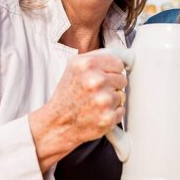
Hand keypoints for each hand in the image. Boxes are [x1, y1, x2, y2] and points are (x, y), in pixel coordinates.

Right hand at [29, 50, 127, 171]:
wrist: (56, 124)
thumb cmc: (66, 95)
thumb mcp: (74, 67)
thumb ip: (97, 57)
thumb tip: (123, 55)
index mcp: (87, 64)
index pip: (118, 63)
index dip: (111, 71)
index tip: (103, 77)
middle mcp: (96, 81)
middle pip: (122, 79)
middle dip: (111, 86)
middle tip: (96, 92)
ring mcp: (103, 100)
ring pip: (121, 95)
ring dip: (111, 100)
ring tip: (94, 104)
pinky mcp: (108, 117)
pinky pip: (121, 110)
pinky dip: (112, 113)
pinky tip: (97, 114)